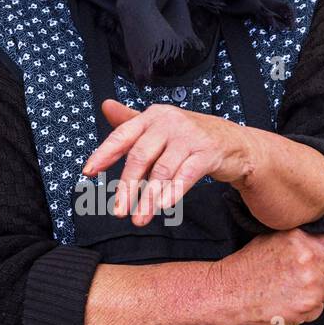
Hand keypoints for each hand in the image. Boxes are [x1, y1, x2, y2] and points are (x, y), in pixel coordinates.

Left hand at [80, 98, 252, 225]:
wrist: (235, 143)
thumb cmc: (190, 137)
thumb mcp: (160, 127)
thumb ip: (131, 122)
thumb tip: (105, 106)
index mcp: (152, 116)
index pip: (122, 135)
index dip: (103, 154)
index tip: (88, 172)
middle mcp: (169, 122)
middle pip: (140, 156)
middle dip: (127, 186)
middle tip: (118, 211)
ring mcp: (190, 136)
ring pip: (162, 170)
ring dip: (149, 198)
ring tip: (139, 218)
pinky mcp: (208, 152)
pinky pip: (187, 174)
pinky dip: (174, 191)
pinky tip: (164, 206)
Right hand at [221, 228, 323, 324]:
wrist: (230, 293)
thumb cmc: (246, 269)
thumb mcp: (271, 240)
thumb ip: (299, 240)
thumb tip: (318, 243)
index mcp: (301, 239)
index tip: (322, 260)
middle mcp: (309, 259)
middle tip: (304, 280)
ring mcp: (311, 283)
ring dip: (315, 294)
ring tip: (291, 293)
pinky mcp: (309, 305)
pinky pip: (318, 309)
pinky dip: (307, 310)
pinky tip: (288, 304)